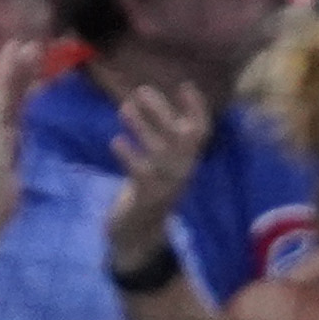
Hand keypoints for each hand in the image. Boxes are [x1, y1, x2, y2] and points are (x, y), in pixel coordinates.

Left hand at [105, 84, 211, 274]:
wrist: (140, 234)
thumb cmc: (149, 191)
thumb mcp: (161, 163)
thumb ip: (161, 137)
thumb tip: (148, 100)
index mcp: (188, 160)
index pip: (201, 131)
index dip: (196, 108)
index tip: (185, 85)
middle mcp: (183, 170)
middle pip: (182, 137)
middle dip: (163, 113)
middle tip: (142, 90)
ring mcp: (168, 184)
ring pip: (160, 152)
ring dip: (143, 129)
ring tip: (125, 109)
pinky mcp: (148, 197)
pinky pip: (141, 173)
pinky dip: (129, 156)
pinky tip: (117, 141)